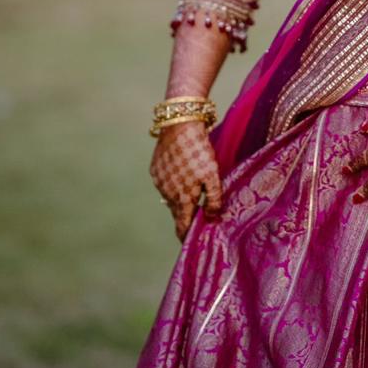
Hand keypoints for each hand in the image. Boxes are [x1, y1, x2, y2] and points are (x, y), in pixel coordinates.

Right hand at [150, 119, 222, 241]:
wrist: (179, 124)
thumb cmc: (198, 150)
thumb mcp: (212, 174)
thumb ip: (213, 199)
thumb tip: (212, 218)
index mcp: (181, 198)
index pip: (182, 226)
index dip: (186, 236)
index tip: (191, 243)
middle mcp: (167, 193)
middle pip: (177, 212)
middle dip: (186, 215)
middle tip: (197, 215)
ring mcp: (158, 181)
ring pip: (170, 197)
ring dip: (179, 198)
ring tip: (191, 191)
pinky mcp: (154, 169)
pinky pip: (164, 183)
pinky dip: (173, 183)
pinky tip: (182, 174)